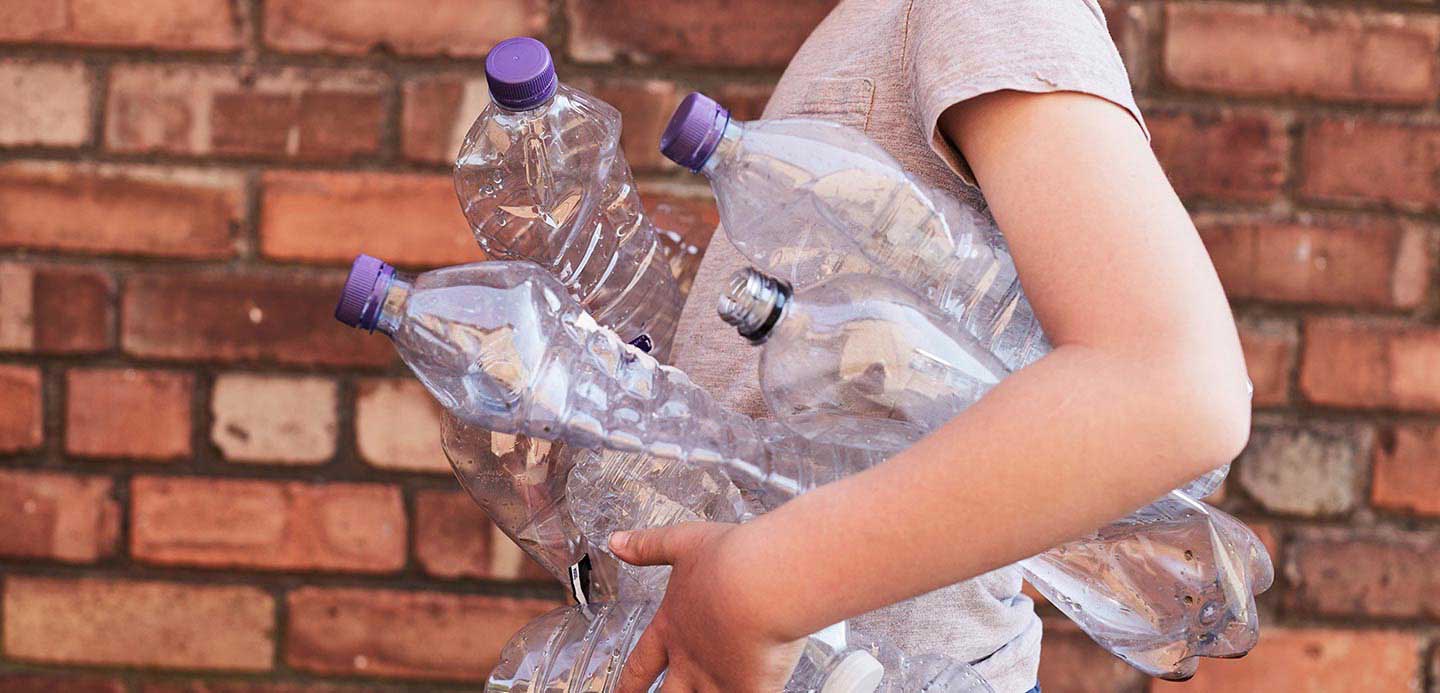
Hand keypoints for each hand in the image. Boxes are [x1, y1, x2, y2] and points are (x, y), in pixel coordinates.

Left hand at [610, 522, 805, 692]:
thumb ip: (648, 547)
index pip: (640, 665)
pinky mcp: (747, 689)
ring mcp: (717, 679)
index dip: (627, 684)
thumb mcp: (681, 543)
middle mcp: (690, 660)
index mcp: (672, 627)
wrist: (760, 583)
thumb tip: (616, 543)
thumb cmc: (729, 560)